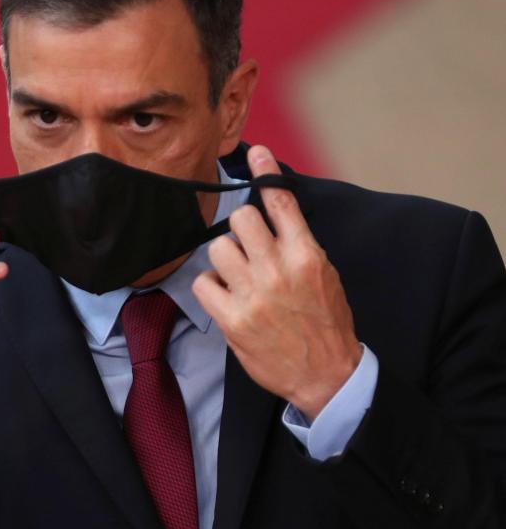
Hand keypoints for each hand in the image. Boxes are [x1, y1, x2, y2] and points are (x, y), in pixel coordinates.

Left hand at [192, 145, 362, 419]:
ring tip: (238, 276)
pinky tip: (226, 296)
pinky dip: (211, 286)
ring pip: (218, 247)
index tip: (257, 154)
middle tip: (248, 247)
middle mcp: (279, 270)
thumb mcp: (325, 275)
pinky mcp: (233, 319)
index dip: (267, 174)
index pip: (282, 203)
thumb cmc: (326, 323)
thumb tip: (275, 215)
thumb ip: (299, 245)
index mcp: (307, 256)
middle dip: (242, 228)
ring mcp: (254, 294)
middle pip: (241, 219)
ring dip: (225, 258)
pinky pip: (203, 283)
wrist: (327, 375)